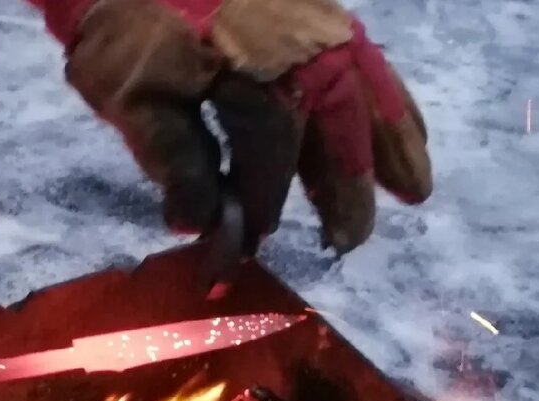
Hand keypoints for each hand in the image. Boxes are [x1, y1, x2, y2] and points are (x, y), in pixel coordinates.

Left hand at [31, 0, 431, 260]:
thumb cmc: (126, 29)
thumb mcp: (137, 100)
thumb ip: (176, 163)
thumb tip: (197, 226)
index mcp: (264, 73)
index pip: (274, 155)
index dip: (263, 201)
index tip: (253, 240)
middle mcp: (306, 45)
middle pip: (343, 123)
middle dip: (350, 185)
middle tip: (352, 239)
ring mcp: (314, 21)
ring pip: (369, 88)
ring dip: (391, 141)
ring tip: (412, 190)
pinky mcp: (308, 8)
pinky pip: (363, 57)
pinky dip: (385, 94)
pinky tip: (391, 116)